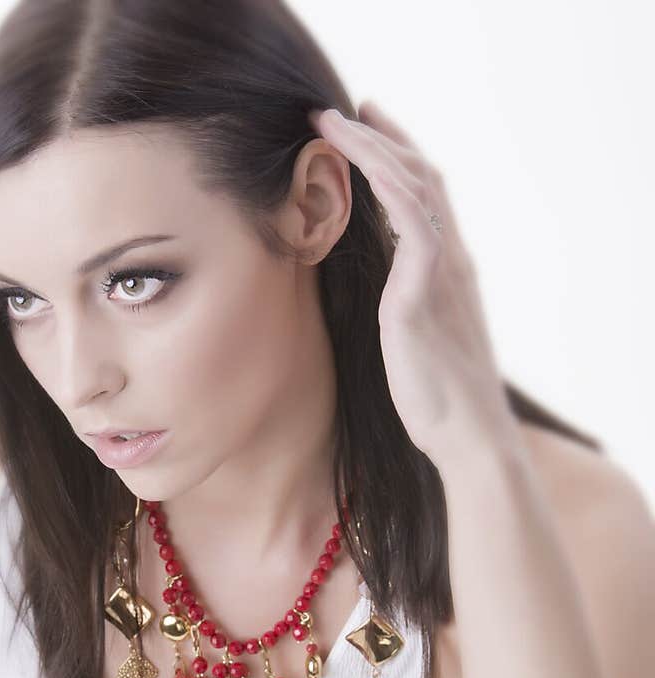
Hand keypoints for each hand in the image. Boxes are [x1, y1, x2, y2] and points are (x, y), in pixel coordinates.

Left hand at [308, 100, 520, 465]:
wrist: (470, 439)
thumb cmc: (441, 406)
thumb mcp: (414, 348)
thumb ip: (402, 315)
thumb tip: (380, 310)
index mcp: (447, 274)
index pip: (425, 198)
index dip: (396, 160)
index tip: (366, 131)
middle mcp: (450, 264)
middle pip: (421, 179)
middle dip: (382, 139)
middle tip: (344, 110)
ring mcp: (442, 275)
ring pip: (414, 189)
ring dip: (374, 150)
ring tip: (335, 123)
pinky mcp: (423, 296)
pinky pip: (413, 225)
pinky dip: (389, 188)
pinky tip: (363, 165)